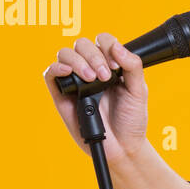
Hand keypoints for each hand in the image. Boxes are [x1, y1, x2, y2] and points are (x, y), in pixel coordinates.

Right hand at [42, 33, 149, 165]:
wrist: (122, 146)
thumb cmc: (131, 119)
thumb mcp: (139, 90)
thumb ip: (132, 66)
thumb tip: (117, 47)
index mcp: (109, 65)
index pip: (103, 41)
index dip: (108, 46)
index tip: (116, 66)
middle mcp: (91, 69)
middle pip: (82, 44)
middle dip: (94, 56)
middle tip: (104, 76)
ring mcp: (75, 81)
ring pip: (65, 54)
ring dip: (78, 61)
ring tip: (91, 78)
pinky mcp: (62, 95)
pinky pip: (50, 74)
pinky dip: (56, 68)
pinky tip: (68, 71)